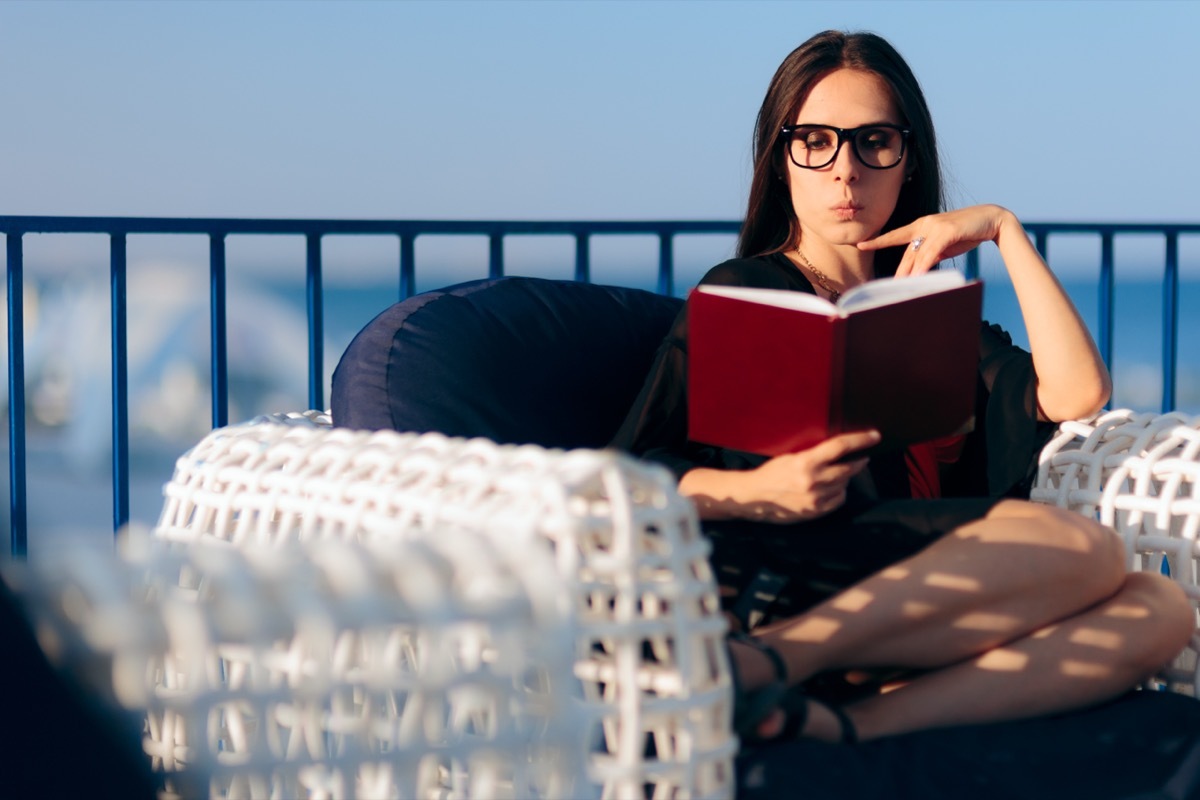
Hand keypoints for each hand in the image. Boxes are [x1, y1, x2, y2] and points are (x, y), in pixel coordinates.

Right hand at [741, 430, 878, 522]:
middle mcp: (813, 480)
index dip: (861, 440)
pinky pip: (839, 499)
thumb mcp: (791, 456)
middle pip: (848, 467)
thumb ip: (814, 454)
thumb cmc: (772, 473)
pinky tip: (831, 487)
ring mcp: (815, 498)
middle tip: (862, 456)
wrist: (755, 497)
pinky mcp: (815, 511)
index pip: (840, 447)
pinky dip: (839, 491)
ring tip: (838, 472)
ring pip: (845, 484)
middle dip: (858, 461)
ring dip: (846, 477)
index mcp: (805, 462)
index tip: (874, 436)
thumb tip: (840, 449)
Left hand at [858, 204, 1015, 276]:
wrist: (991, 220)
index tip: (861, 244)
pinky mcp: (947, 231)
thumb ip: (930, 253)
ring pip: (918, 253)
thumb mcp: (944, 245)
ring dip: (910, 272)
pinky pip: (931, 251)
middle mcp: (925, 224)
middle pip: (907, 252)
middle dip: (899, 271)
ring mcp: (935, 226)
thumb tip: (918, 268)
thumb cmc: (967, 232)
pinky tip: (919, 275)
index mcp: (921, 225)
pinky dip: (925, 264)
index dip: (878, 240)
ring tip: (903, 287)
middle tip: (889, 287)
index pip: (896, 235)